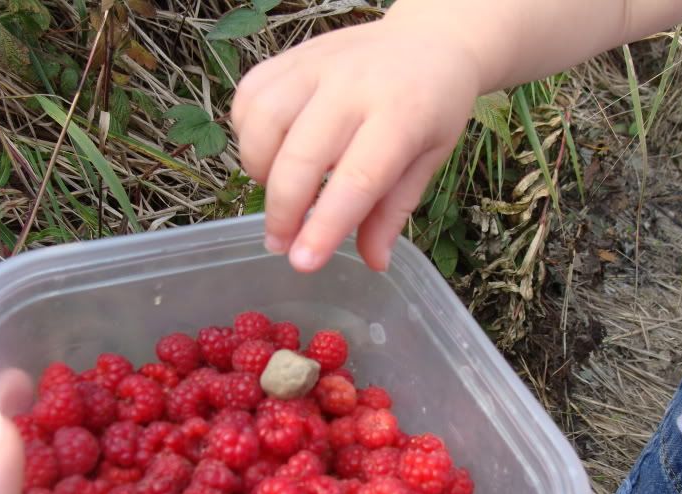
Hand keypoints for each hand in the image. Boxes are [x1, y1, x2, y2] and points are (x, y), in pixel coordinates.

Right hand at [231, 17, 480, 271]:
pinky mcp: (292, 57)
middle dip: (283, 211)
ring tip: (279, 194)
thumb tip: (373, 263)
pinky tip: (270, 154)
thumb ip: (394, 212)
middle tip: (281, 245)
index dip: (325, 226)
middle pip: (301, 156)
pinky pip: (250, 96)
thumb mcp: (428, 161)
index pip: (358, 179)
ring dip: (259, 170)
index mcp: (402, 115)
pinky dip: (248, 135)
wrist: (431, 40)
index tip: (303, 263)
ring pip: (264, 122)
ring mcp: (318, 64)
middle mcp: (355, 85)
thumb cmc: (433, 108)